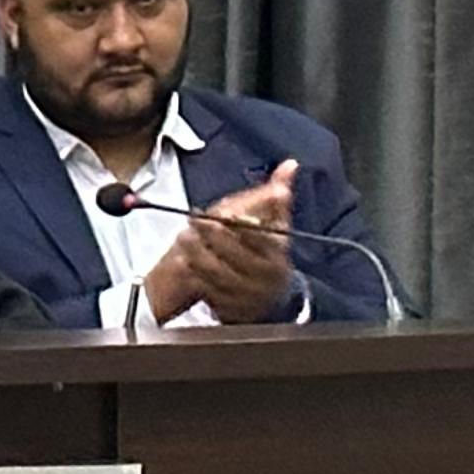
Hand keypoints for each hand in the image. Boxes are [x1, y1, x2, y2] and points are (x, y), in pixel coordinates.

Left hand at [189, 158, 299, 321]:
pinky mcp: (230, 309)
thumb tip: (290, 164)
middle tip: (193, 219)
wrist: (268, 296)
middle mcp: (265, 276)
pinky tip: (184, 260)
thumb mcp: (277, 226)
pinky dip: (194, 274)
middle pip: (234, 253)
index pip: (259, 235)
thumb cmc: (269, 253)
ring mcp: (247, 294)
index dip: (239, 223)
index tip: (222, 211)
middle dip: (212, 235)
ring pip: (218, 273)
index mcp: (278, 253)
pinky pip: (208, 291)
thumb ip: (277, 197)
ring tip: (184, 236)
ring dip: (198, 253)